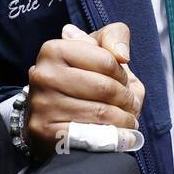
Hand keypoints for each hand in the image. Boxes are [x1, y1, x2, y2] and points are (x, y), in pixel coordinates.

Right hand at [26, 22, 144, 160]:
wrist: (50, 113)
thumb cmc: (80, 76)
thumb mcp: (95, 48)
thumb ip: (114, 37)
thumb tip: (122, 54)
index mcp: (54, 50)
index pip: (106, 61)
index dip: (122, 74)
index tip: (123, 82)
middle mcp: (43, 75)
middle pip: (105, 87)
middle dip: (126, 99)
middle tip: (131, 105)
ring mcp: (42, 103)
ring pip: (101, 112)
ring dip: (124, 119)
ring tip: (128, 119)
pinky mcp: (45, 130)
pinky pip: (90, 134)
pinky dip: (113, 136)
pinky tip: (120, 135)